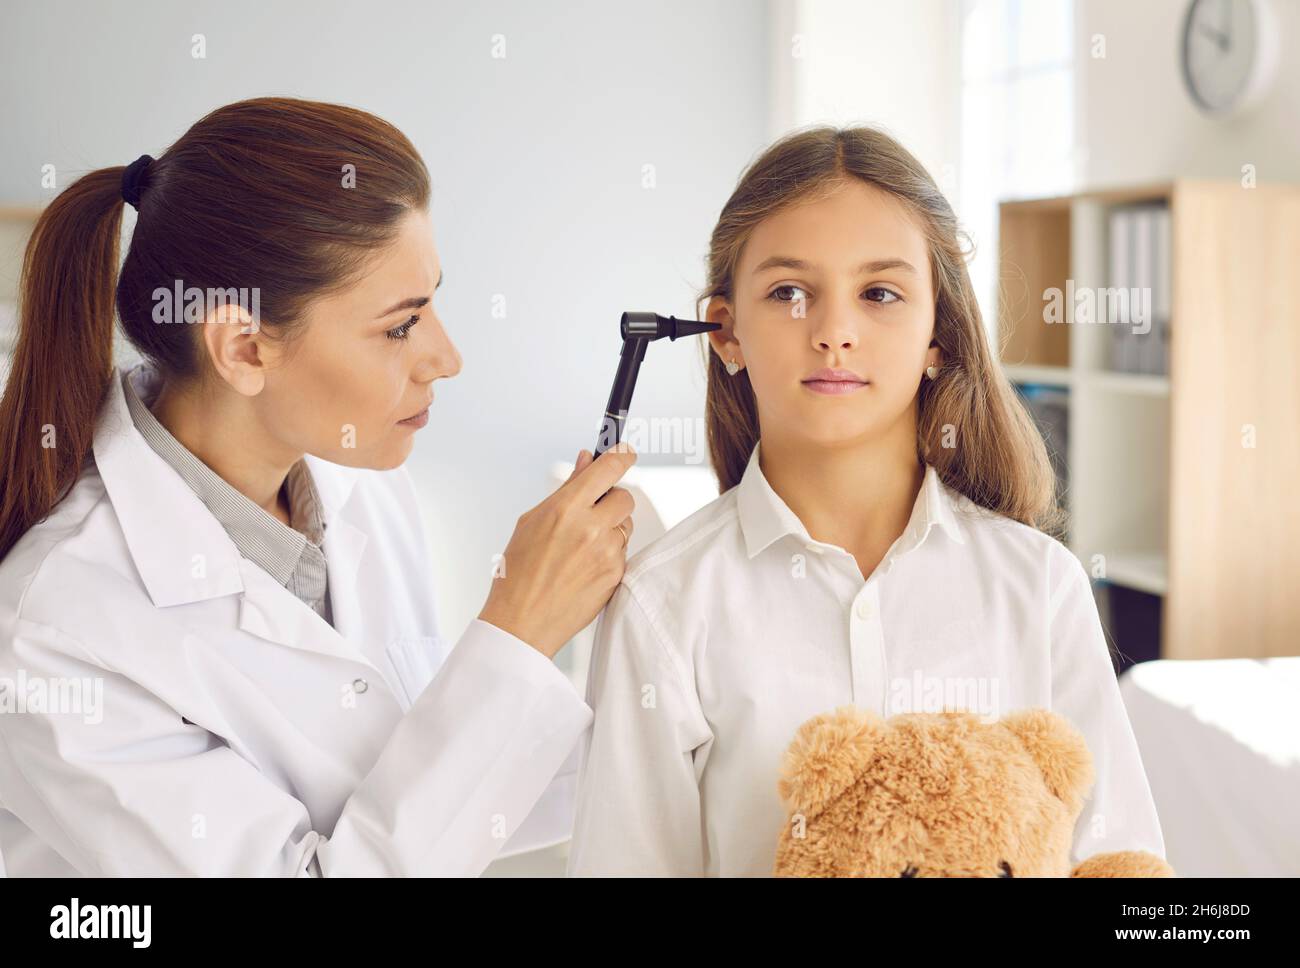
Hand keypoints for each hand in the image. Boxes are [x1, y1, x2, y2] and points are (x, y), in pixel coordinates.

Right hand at [478, 443, 636, 658]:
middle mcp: (591, 528)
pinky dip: (609, 553)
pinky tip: (584, 566)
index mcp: (566, 509)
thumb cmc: (519, 572)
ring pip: (625, 526)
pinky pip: (623, 552)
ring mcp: (607, 553)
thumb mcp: (533, 521)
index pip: (608, 469)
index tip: (625, 452)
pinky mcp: (616, 575)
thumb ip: (567, 489)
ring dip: (611, 529)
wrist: (522, 623)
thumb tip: (586, 461)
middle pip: (625, 497)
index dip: (621, 456)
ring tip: (581, 547)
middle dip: (612, 500)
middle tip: (593, 511)